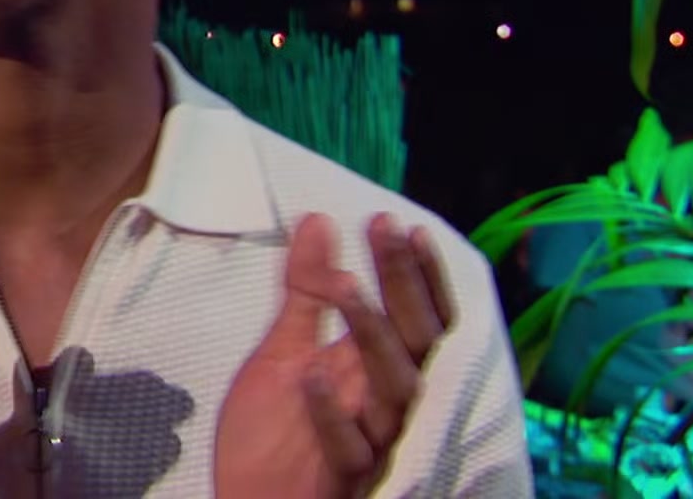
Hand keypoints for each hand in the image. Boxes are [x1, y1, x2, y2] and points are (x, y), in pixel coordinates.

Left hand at [214, 213, 452, 498]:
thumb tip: (319, 219)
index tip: (396, 223)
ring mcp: (372, 443)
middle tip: (385, 231)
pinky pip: (350, 447)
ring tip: (343, 286)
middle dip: (403, 284)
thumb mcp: (282, 352)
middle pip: (417, 341)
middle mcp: (386, 404)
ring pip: (396, 390)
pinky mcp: (346, 480)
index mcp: (376, 371)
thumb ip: (305, 293)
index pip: (418, 316)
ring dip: (372, 336)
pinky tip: (310, 375)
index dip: (416, 272)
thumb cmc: (273, 438)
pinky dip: (331, 413)